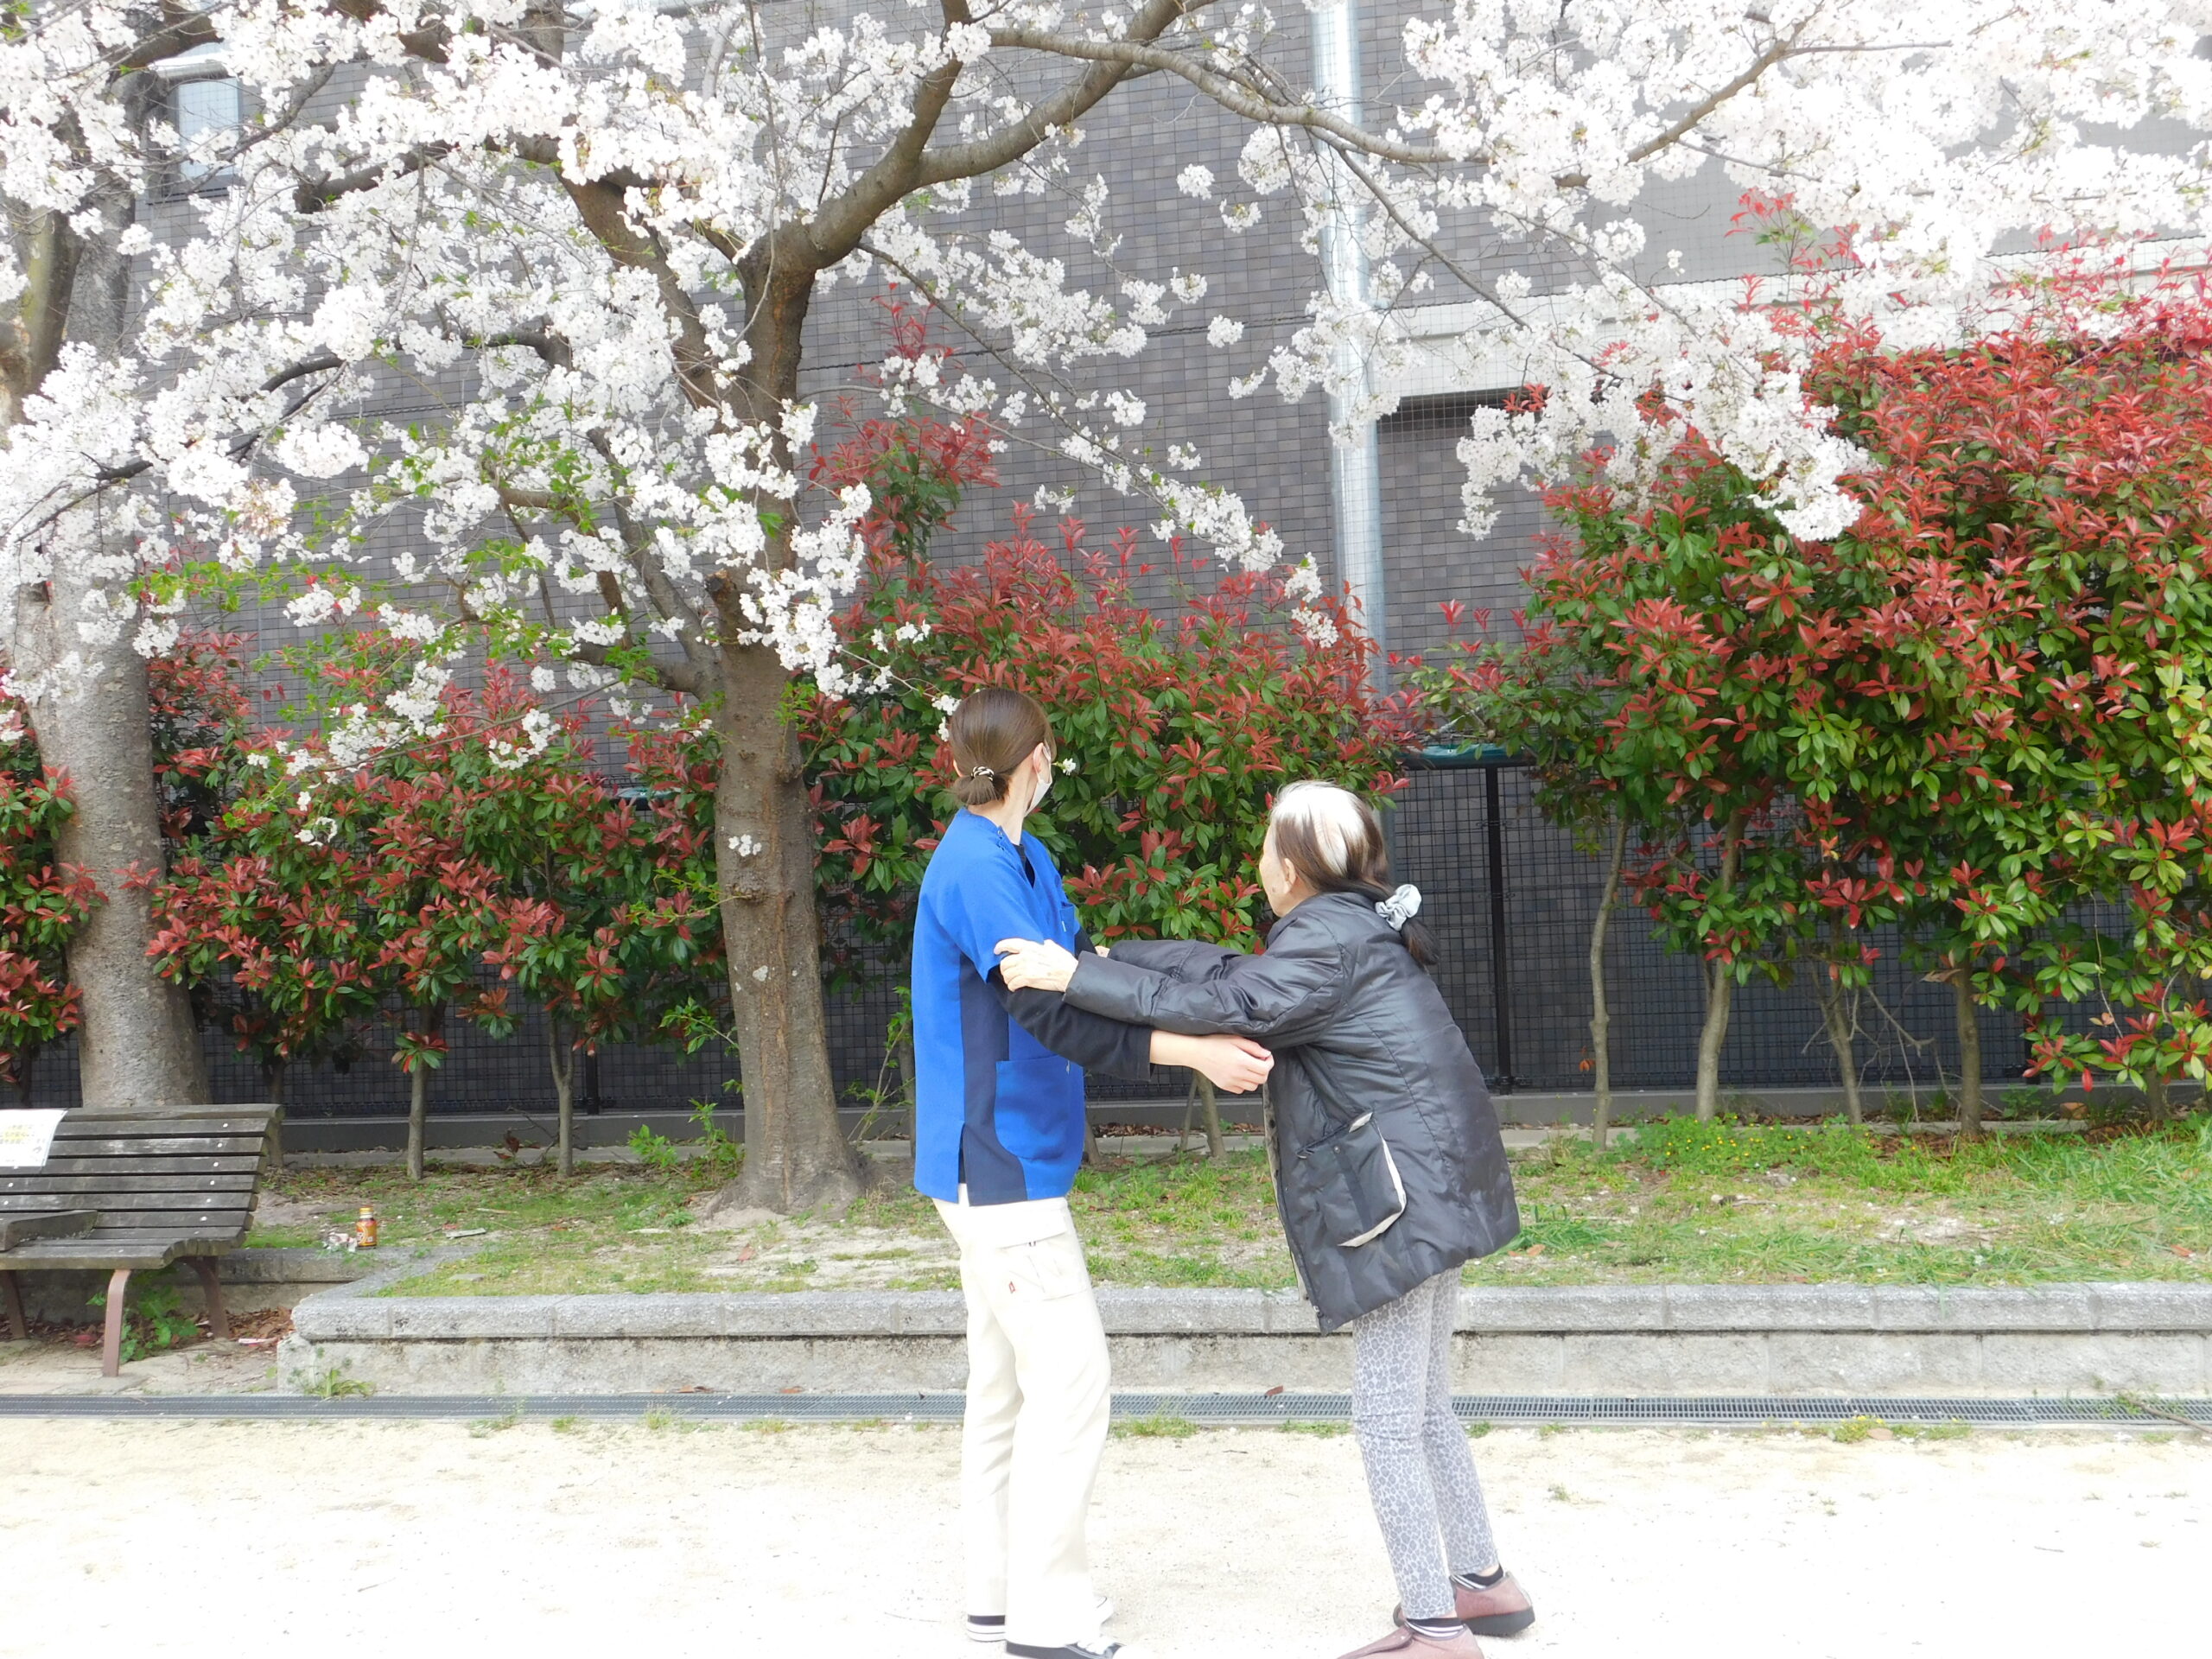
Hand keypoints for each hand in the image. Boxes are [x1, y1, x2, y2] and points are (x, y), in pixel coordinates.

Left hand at [995, 937, 1078, 991]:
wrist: (1070, 975)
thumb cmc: (1065, 963)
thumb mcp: (1056, 949)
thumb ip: (1048, 945)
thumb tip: (1045, 943)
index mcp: (1031, 947)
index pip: (1010, 944)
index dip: (1000, 947)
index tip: (996, 951)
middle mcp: (1025, 956)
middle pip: (1005, 962)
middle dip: (1005, 970)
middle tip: (1009, 974)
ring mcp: (1025, 967)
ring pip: (1007, 974)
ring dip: (1008, 980)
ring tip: (1013, 982)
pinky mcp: (1027, 979)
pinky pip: (1012, 984)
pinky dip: (1012, 987)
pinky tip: (1016, 988)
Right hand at [1155, 1031, 1273, 1094]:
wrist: (1196, 1052)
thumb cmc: (1213, 1043)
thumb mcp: (1236, 1039)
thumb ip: (1253, 1047)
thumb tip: (1266, 1054)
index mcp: (1242, 1061)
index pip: (1265, 1069)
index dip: (1269, 1062)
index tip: (1266, 1057)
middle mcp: (1237, 1074)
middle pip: (1261, 1079)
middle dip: (1263, 1070)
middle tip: (1258, 1062)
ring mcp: (1231, 1082)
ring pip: (1253, 1087)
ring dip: (1254, 1078)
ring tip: (1248, 1068)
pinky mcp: (1225, 1086)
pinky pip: (1241, 1090)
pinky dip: (1243, 1084)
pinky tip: (1239, 1074)